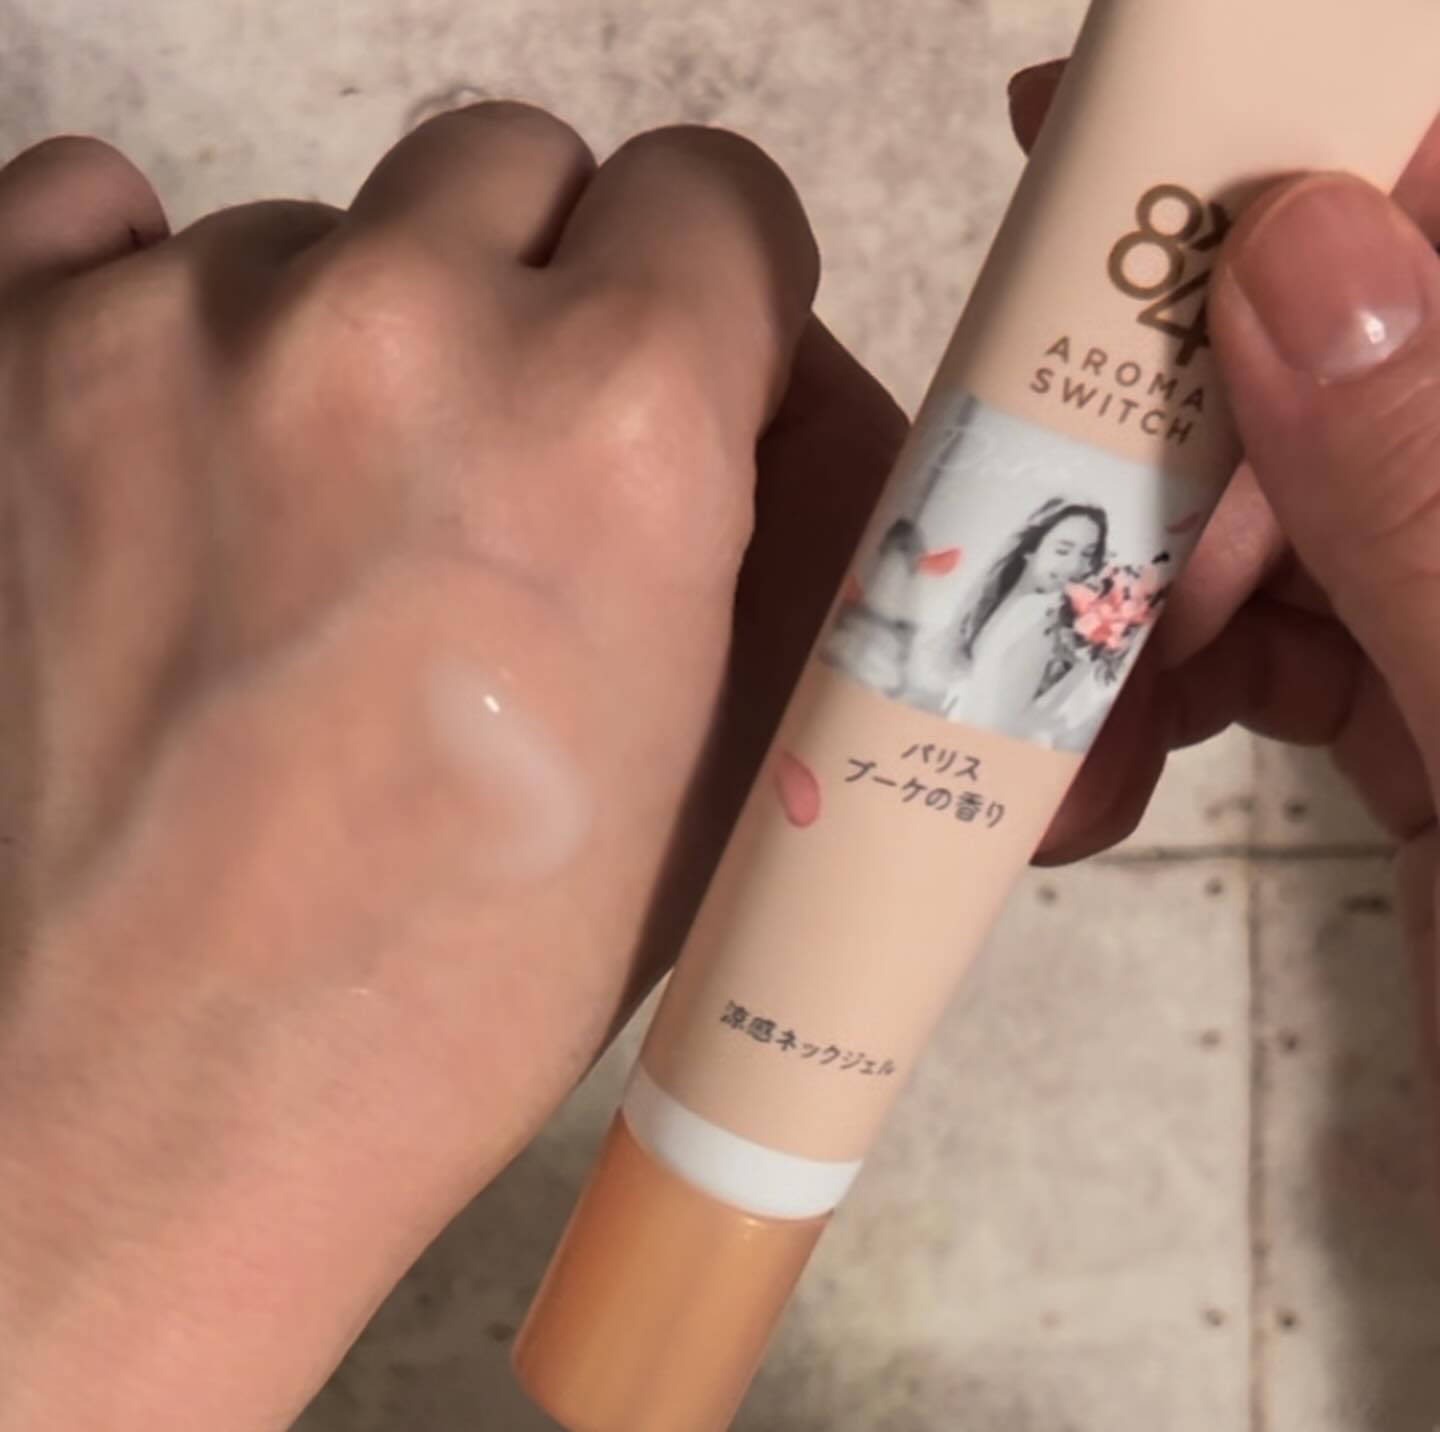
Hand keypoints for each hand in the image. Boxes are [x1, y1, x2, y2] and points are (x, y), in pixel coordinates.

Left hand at [0, 109, 904, 1429]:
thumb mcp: (718, 768)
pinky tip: (167, 449)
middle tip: (501, 455)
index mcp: (618, 424)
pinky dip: (145, 301)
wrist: (152, 1108)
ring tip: (309, 534)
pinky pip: (93, 217)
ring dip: (351, 343)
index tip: (674, 361)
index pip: (714, 194)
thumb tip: (766, 409)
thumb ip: (775, 542)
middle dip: (539, 289)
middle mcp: (401, 325)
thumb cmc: (461, 979)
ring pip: (321, 230)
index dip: (710, 285)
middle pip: (516, 170)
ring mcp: (168, 324)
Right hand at [1013, 65, 1439, 1125]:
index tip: (1105, 140)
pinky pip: (1257, 644)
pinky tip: (1086, 774)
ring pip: (1266, 513)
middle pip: (1330, 372)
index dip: (1299, 158)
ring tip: (1036, 717)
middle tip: (998, 492)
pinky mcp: (1415, 714)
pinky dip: (1151, 695)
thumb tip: (1299, 252)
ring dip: (1123, 600)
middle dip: (1153, 438)